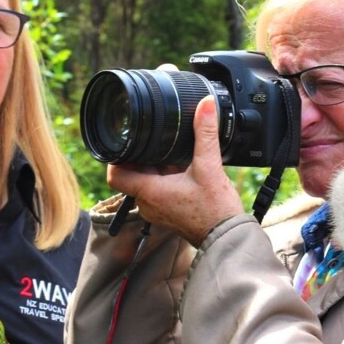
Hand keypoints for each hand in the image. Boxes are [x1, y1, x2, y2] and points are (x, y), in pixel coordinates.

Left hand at [107, 96, 244, 245]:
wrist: (227, 237)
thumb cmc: (216, 211)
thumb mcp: (210, 167)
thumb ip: (205, 133)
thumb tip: (205, 105)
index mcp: (149, 192)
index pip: (115, 174)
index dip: (116, 157)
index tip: (127, 142)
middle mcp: (148, 203)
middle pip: (132, 174)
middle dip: (142, 157)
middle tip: (156, 141)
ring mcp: (157, 210)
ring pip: (146, 182)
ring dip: (155, 167)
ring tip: (172, 155)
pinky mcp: (168, 213)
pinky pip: (158, 191)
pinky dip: (166, 178)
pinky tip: (182, 170)